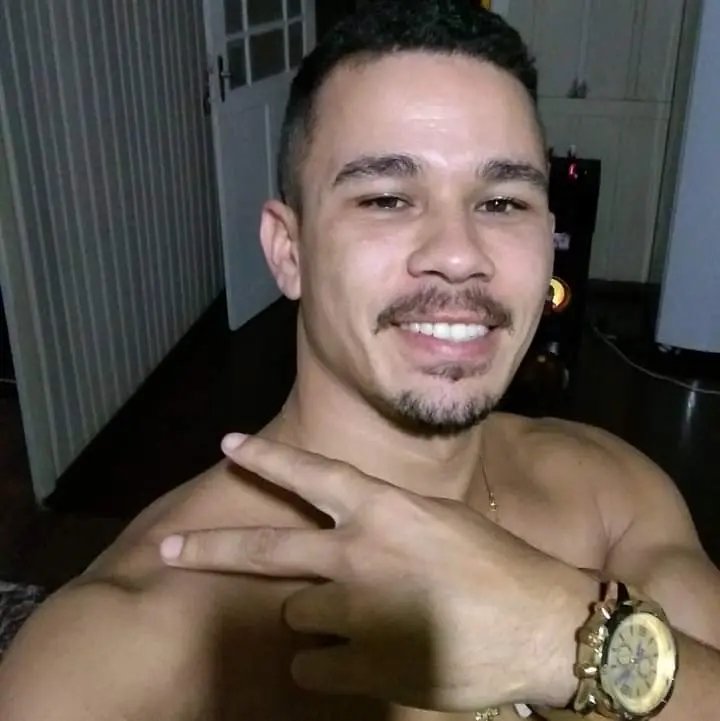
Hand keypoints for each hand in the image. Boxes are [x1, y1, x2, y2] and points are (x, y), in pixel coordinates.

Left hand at [160, 433, 593, 710]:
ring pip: (296, 613)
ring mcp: (355, 610)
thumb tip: (347, 531)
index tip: (229, 442)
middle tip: (166, 549)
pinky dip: (327, 664)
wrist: (541, 624)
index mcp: (383, 509)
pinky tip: (364, 660)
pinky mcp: (362, 664)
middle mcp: (359, 553)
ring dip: (316, 616)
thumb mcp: (438, 520)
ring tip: (361, 621)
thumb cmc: (497, 563)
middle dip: (210, 547)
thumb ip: (386, 522)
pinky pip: (311, 666)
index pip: (312, 473)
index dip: (267, 457)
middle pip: (266, 548)